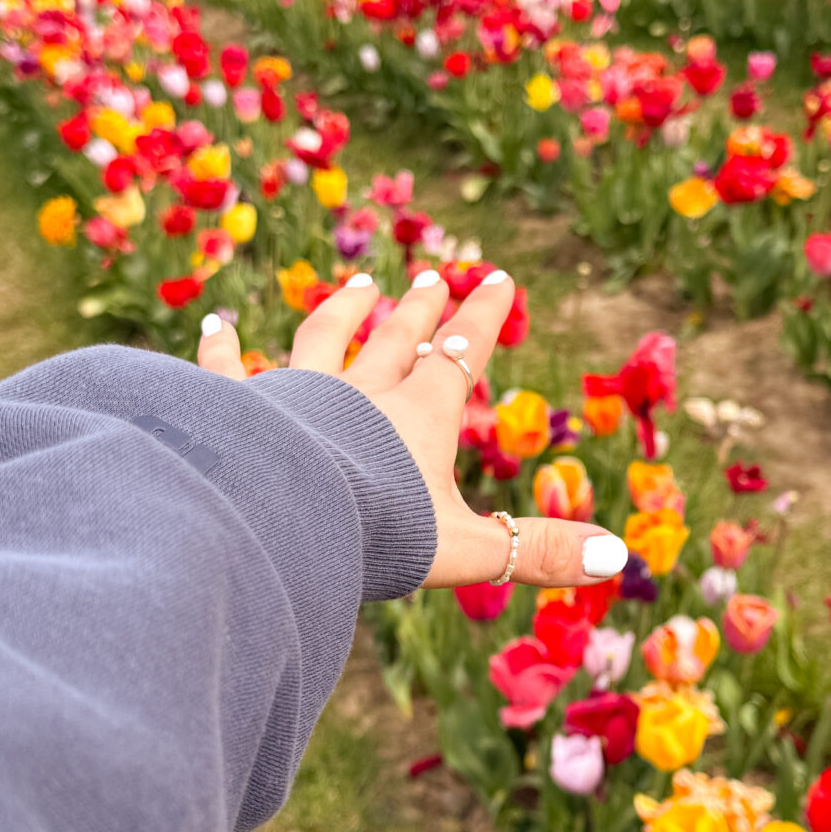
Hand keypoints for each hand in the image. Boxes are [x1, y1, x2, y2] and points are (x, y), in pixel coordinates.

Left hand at [196, 270, 628, 590]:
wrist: (279, 520)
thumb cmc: (374, 535)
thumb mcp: (467, 551)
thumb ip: (536, 551)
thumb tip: (616, 554)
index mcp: (418, 417)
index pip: (458, 356)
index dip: (481, 319)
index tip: (497, 278)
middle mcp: (359, 393)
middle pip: (396, 340)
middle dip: (421, 310)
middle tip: (436, 277)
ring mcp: (295, 396)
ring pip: (323, 340)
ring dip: (343, 311)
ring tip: (358, 282)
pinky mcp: (240, 411)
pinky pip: (229, 373)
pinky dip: (222, 349)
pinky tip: (214, 326)